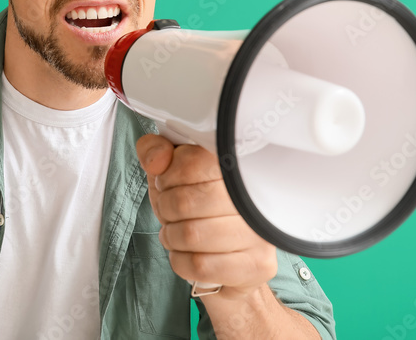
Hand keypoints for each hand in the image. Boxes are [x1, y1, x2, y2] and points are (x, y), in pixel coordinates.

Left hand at [136, 133, 277, 300]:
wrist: (225, 250)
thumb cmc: (196, 203)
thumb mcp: (170, 169)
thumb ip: (154, 150)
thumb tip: (156, 161)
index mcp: (236, 163)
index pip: (190, 163)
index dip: (167, 177)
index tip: (170, 184)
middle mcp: (256, 196)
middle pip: (185, 202)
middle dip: (166, 209)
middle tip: (172, 213)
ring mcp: (262, 232)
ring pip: (191, 235)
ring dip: (172, 237)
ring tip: (178, 234)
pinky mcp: (258, 265)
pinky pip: (200, 266)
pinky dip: (181, 262)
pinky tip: (189, 254)